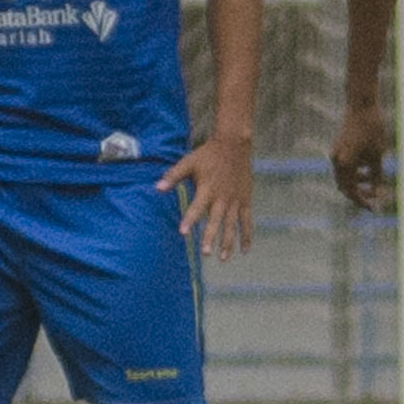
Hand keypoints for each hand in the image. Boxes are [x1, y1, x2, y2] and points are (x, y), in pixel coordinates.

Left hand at [163, 130, 255, 261]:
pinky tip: (245, 250)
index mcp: (207, 189)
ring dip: (228, 242)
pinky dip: (247, 235)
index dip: (189, 219)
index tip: (183, 232)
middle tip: (205, 253)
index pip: (196, 207)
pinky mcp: (245, 200)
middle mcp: (222, 197)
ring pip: (232, 225)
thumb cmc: (207, 154)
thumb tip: (156, 188)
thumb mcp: (188, 162)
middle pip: (215, 221)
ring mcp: (235, 200)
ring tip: (223, 259)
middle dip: (210, 237)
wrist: (234, 144)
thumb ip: (173, 176)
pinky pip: (247, 221)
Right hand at [332, 101, 393, 209]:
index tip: (374, 209)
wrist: (362, 104)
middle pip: (345, 187)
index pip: (352, 192)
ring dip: (357, 183)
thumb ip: (377, 177)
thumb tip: (378, 195)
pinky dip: (355, 172)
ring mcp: (335, 154)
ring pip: (344, 177)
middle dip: (359, 195)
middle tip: (374, 200)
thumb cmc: (372, 129)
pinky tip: (368, 170)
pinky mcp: (339, 147)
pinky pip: (345, 167)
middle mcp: (336, 160)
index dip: (363, 202)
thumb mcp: (378, 156)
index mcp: (345, 165)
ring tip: (373, 183)